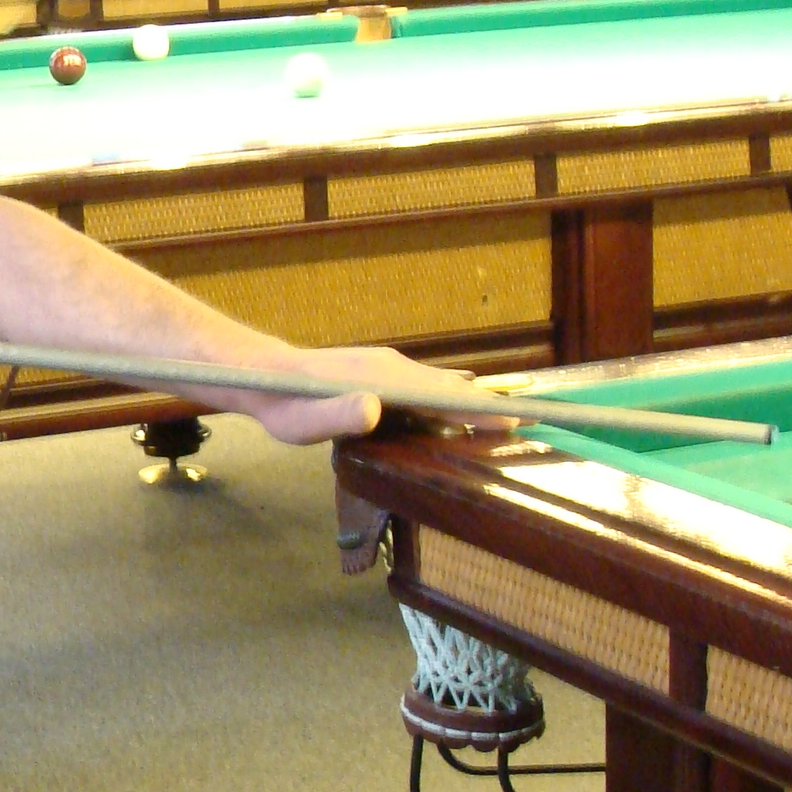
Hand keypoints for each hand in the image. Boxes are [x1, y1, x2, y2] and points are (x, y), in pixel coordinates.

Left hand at [240, 345, 505, 445]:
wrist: (263, 377)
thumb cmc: (283, 404)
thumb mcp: (303, 420)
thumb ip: (337, 415)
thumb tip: (374, 407)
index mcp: (383, 377)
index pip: (441, 394)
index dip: (477, 409)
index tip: (514, 419)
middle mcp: (393, 366)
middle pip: (450, 387)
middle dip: (487, 405)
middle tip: (528, 425)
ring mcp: (388, 368)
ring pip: (440, 385)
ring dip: (472, 402)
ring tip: (506, 420)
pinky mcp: (382, 375)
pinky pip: (425, 387)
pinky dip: (449, 399)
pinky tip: (459, 411)